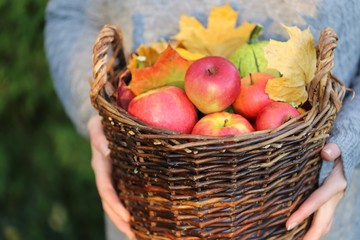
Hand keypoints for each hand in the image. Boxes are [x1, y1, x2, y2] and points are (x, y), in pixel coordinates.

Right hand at [88, 115, 134, 238]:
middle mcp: (106, 175)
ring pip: (117, 203)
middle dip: (120, 221)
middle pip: (110, 204)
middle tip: (135, 236)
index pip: (106, 190)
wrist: (105, 123)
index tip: (128, 218)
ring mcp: (114, 178)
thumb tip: (105, 150)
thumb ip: (98, 136)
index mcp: (100, 166)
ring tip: (139, 235)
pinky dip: (131, 208)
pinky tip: (144, 218)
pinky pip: (125, 195)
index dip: (115, 205)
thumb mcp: (97, 125)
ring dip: (125, 220)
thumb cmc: (102, 122)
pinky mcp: (122, 176)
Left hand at [286, 142, 346, 239]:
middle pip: (323, 220)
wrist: (346, 152)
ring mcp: (333, 201)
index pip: (317, 202)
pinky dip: (314, 228)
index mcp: (335, 184)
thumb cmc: (336, 148)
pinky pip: (323, 219)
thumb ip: (332, 148)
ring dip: (312, 234)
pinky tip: (301, 232)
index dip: (303, 213)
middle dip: (310, 235)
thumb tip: (326, 153)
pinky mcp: (330, 202)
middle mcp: (335, 196)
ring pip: (325, 223)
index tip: (288, 224)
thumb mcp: (336, 146)